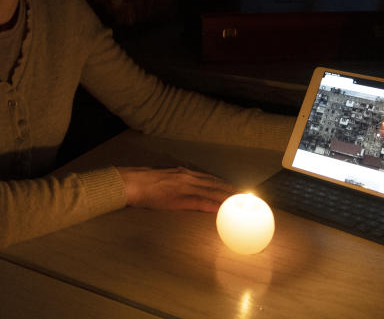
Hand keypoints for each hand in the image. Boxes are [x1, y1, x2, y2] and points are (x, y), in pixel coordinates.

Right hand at [117, 166, 237, 212]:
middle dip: (234, 191)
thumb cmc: (146, 183)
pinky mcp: (179, 197)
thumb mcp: (167, 179)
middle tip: (251, 197)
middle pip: (217, 185)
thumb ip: (180, 182)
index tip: (241, 191)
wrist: (132, 183)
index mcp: (186, 173)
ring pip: (213, 192)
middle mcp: (189, 177)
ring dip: (229, 198)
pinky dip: (213, 205)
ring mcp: (185, 186)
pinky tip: (223, 209)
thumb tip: (191, 190)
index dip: (227, 185)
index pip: (212, 180)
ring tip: (243, 203)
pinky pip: (200, 202)